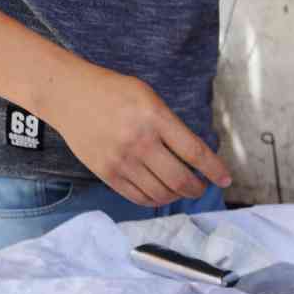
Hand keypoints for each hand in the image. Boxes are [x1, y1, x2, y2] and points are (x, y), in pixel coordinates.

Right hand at [49, 64, 231, 206]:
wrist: (67, 95)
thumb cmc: (113, 93)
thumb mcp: (147, 97)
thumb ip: (171, 126)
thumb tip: (195, 159)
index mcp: (154, 117)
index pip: (195, 152)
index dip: (215, 170)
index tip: (225, 180)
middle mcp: (139, 141)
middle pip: (181, 180)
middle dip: (197, 188)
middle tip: (200, 187)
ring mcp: (122, 160)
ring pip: (162, 194)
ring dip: (177, 196)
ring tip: (180, 190)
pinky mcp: (108, 174)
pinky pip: (140, 198)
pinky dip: (156, 201)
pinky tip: (161, 193)